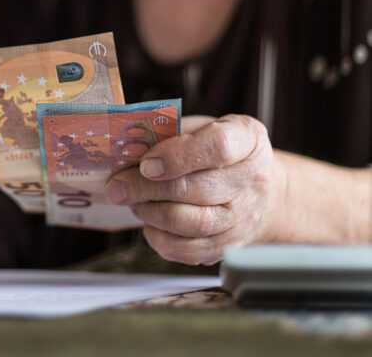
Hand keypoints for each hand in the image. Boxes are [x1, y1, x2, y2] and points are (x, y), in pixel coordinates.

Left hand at [105, 114, 282, 264]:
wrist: (259, 191)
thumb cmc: (220, 154)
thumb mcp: (203, 127)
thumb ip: (170, 133)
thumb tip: (129, 150)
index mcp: (246, 140)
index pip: (218, 147)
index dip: (177, 156)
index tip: (146, 163)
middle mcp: (251, 181)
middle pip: (194, 188)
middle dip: (145, 187)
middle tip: (117, 185)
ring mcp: (242, 218)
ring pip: (190, 222)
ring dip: (150, 212)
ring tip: (132, 200)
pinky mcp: (228, 246)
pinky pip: (187, 250)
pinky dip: (159, 237)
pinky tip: (149, 221)